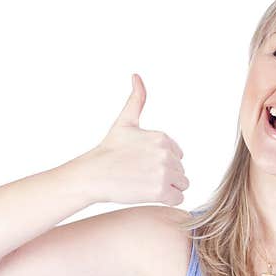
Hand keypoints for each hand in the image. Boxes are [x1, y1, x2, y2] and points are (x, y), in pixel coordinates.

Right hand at [89, 73, 189, 204]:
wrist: (93, 174)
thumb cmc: (108, 150)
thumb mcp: (125, 121)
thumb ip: (137, 100)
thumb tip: (136, 76)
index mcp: (163, 137)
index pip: (178, 155)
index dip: (162, 162)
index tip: (144, 163)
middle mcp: (167, 153)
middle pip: (181, 171)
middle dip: (165, 176)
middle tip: (142, 175)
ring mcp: (164, 172)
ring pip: (182, 185)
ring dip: (168, 188)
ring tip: (146, 184)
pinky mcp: (161, 191)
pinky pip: (178, 199)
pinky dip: (167, 199)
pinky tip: (150, 194)